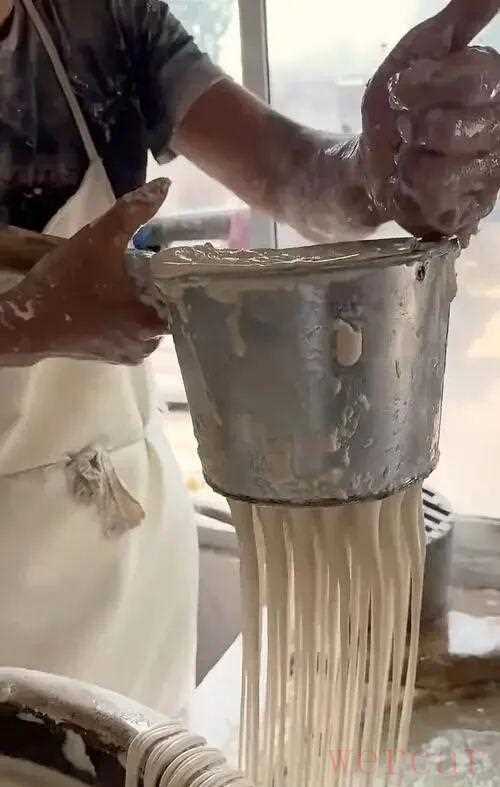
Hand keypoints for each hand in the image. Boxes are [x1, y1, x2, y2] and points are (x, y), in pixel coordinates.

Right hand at [5, 179, 169, 364]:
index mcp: (153, 321)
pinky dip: (124, 317)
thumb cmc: (67, 282)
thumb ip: (133, 211)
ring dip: (140, 303)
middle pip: (166, 309)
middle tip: (140, 266)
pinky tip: (109, 299)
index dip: (176, 275)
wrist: (27, 322)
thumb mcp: (100, 239)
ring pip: (148, 322)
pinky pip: (130, 334)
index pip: (183, 297)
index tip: (166, 259)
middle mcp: (147, 343)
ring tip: (124, 281)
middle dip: (155, 287)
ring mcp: (128, 354)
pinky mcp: (110, 357)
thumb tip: (164, 186)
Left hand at [361, 0, 499, 244]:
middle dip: (414, 125)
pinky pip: (434, 199)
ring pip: (444, 169)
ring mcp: (487, 179)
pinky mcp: (466, 213)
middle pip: (456, 127)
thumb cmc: (397, 107)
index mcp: (496, 92)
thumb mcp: (421, 52)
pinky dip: (408, 188)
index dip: (427, 84)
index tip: (401, 89)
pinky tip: (410, 182)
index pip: (478, 78)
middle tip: (406, 127)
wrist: (368, 163)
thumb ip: (460, 20)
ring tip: (410, 156)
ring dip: (410, 160)